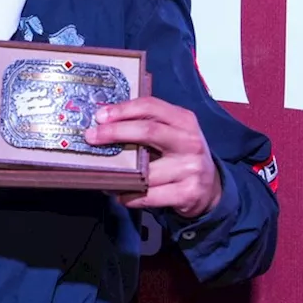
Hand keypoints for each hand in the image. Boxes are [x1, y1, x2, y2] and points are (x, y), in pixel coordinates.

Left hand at [83, 96, 221, 218]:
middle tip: (91, 136)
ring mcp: (190, 168)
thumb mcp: (173, 133)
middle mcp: (189, 141)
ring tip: (101, 170)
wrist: (210, 189)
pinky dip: (129, 195)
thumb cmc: (181, 156)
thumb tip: (105, 123)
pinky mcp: (188, 193)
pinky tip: (119, 193)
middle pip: (148, 131)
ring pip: (146, 170)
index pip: (151, 106)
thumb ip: (148, 124)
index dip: (123, 109)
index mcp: (184, 120)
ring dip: (118, 172)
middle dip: (115, 132)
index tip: (100, 116)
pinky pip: (149, 195)